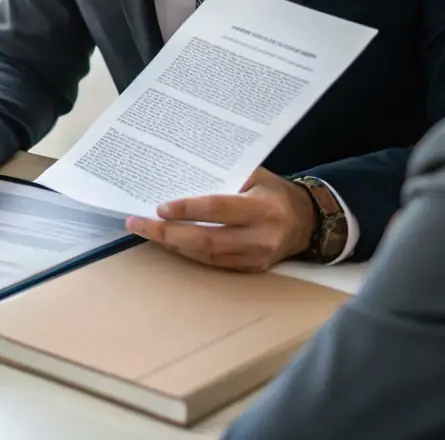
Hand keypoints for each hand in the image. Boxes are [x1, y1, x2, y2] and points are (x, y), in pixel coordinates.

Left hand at [125, 168, 316, 271]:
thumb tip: (182, 176)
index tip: (160, 207)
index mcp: (263, 208)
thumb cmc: (274, 192)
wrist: (307, 221)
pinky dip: (189, 254)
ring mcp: (256, 258)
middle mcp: (260, 236)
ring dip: (173, 245)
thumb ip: (226, 177)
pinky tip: (170, 243)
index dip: (188, 209)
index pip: (218, 208)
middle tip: (138, 223)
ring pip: (207, 255)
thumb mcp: (256, 175)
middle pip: (206, 238)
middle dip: (168, 232)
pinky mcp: (251, 270)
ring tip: (146, 232)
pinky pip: (214, 264)